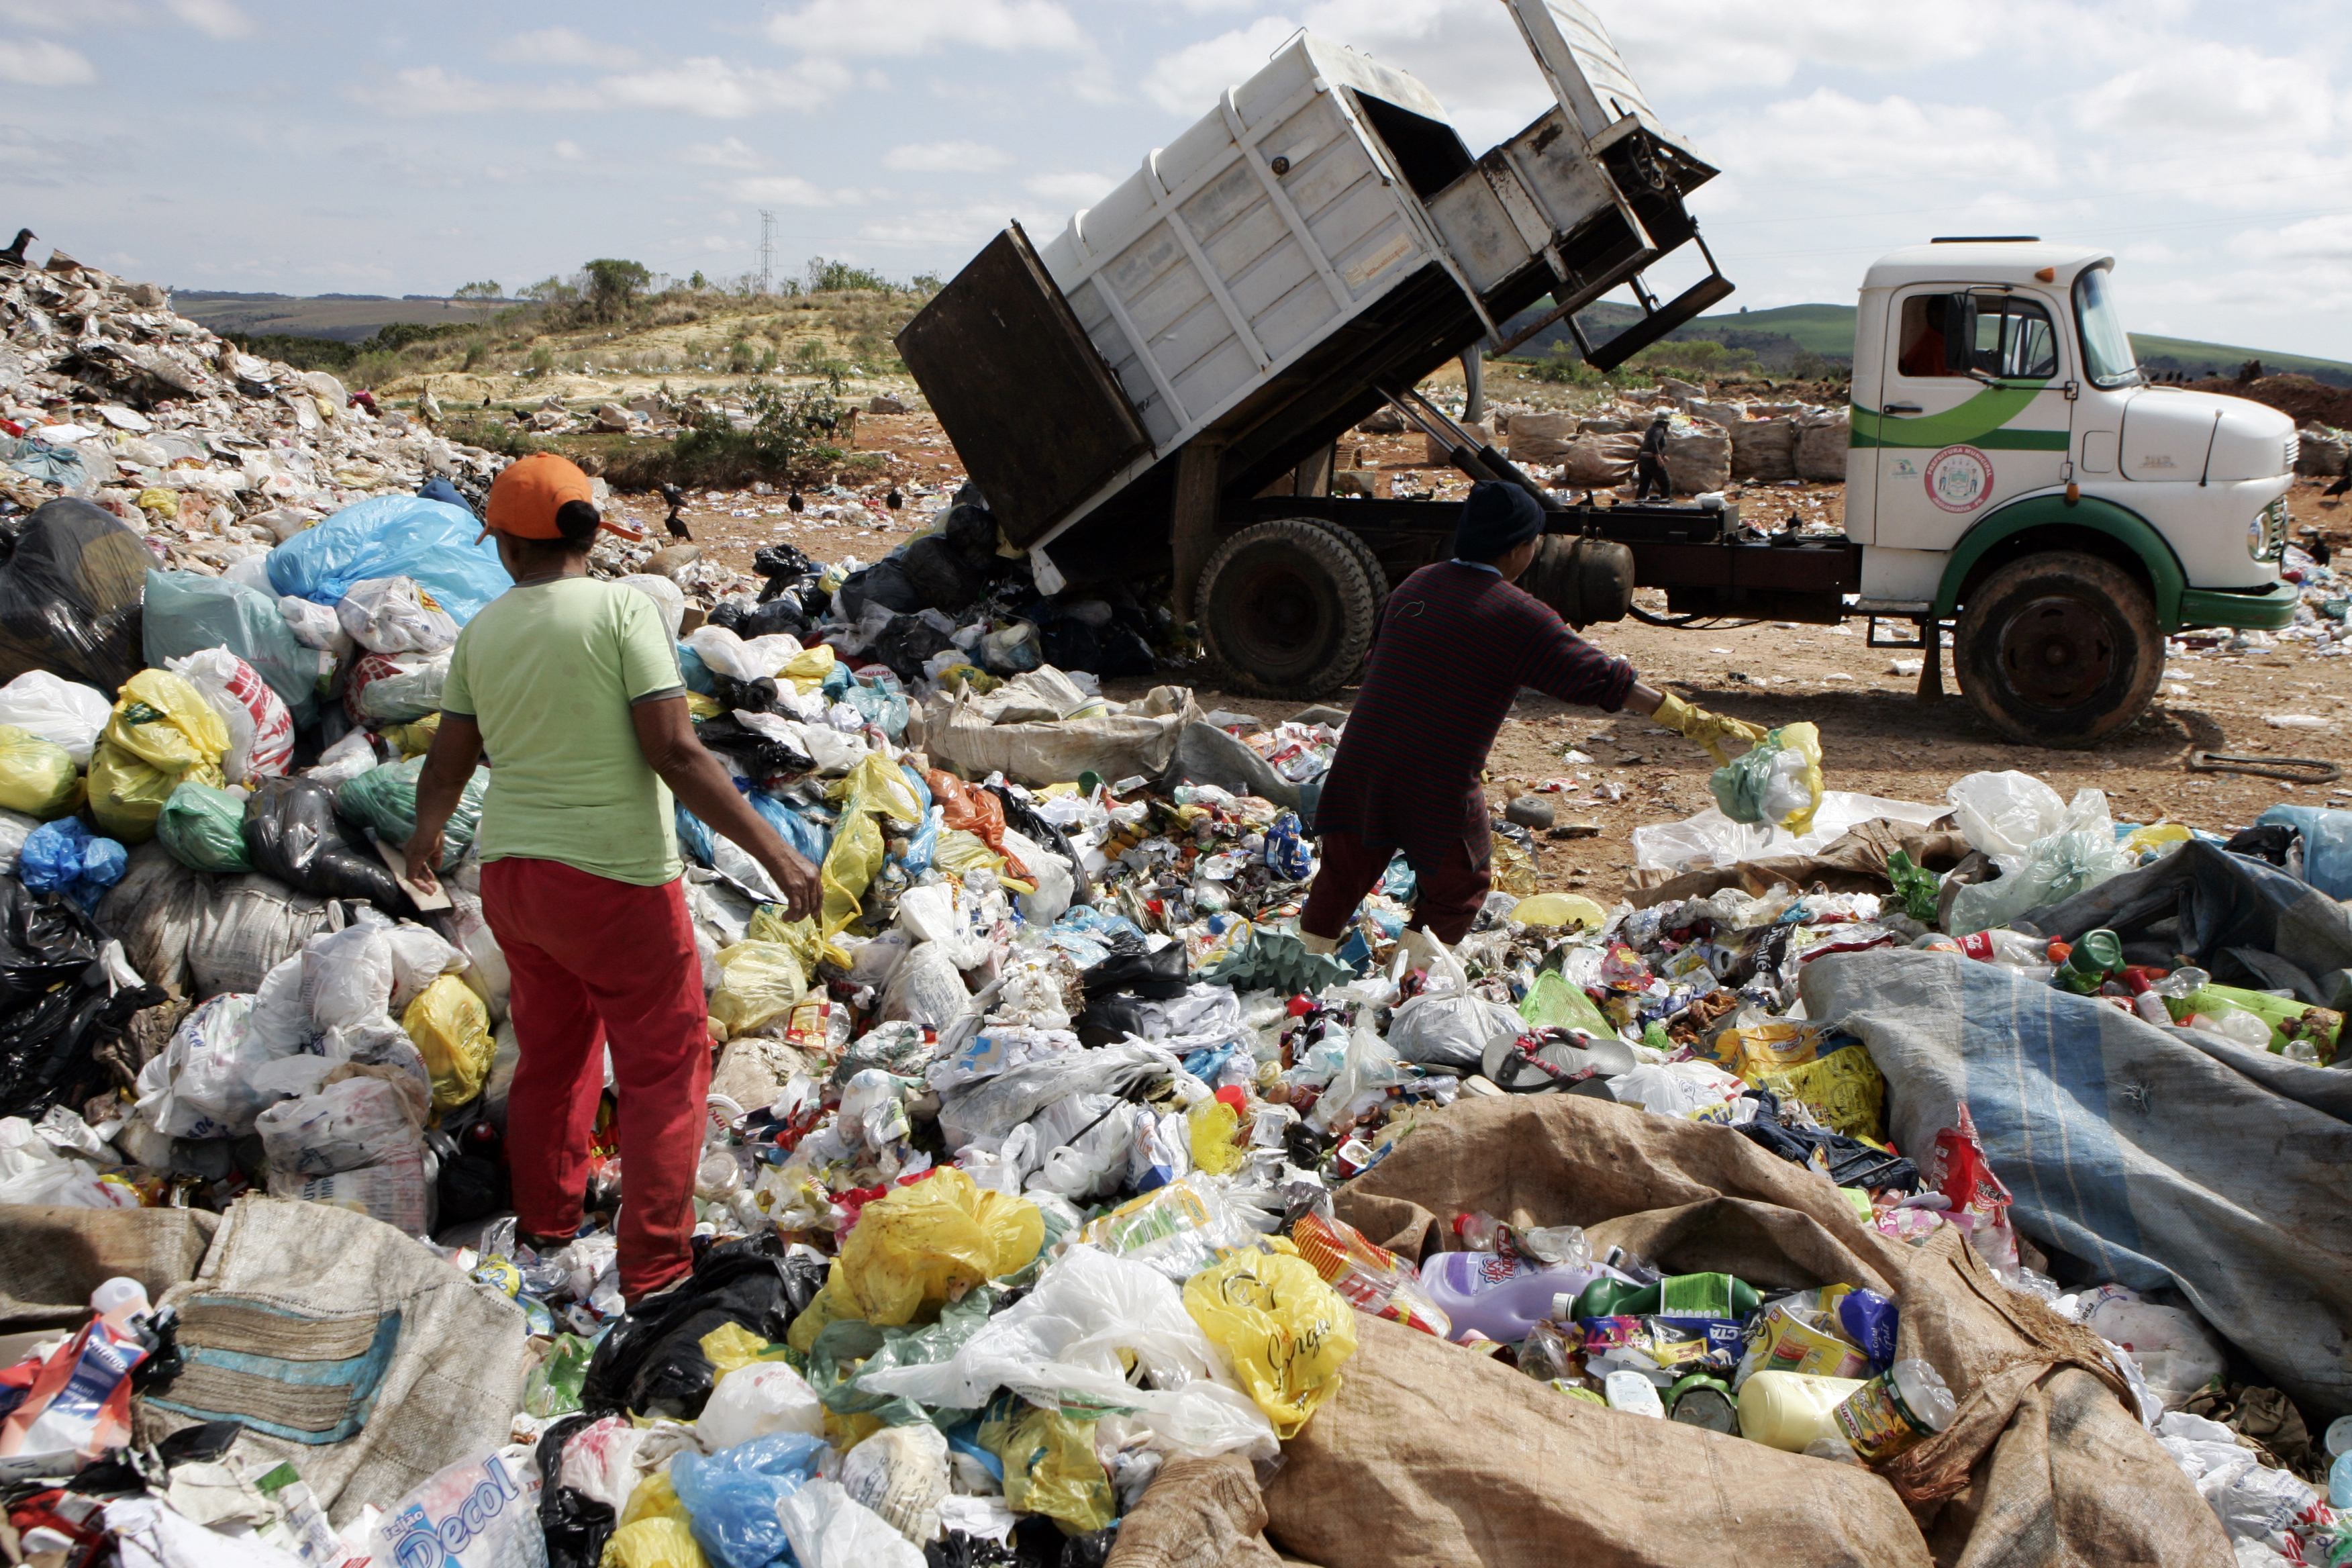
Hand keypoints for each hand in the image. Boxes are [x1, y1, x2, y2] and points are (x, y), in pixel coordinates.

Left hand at [403, 830, 443, 894]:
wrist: (430, 830)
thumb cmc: (434, 836)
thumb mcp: (437, 849)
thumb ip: (436, 858)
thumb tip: (437, 867)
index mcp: (415, 850)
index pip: (419, 864)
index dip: (426, 872)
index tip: (433, 878)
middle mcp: (410, 855)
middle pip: (416, 870)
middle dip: (425, 880)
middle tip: (434, 887)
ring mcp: (409, 859)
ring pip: (413, 876)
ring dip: (423, 885)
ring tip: (432, 891)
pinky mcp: (411, 863)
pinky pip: (412, 877)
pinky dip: (419, 885)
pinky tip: (428, 889)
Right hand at [764, 847, 821, 923]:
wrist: (776, 852)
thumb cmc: (784, 857)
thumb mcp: (801, 866)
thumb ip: (805, 878)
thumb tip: (800, 890)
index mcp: (815, 874)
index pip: (820, 895)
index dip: (817, 906)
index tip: (814, 914)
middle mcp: (812, 881)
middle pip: (813, 903)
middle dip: (806, 914)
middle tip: (798, 919)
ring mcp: (804, 886)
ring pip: (805, 908)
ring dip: (798, 916)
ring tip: (791, 919)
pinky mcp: (793, 890)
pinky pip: (796, 908)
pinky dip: (791, 915)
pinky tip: (786, 918)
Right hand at [1652, 691, 1766, 765]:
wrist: (1686, 721)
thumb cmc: (1698, 730)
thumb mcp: (1710, 745)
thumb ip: (1719, 755)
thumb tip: (1727, 766)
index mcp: (1726, 728)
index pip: (1743, 730)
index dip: (1753, 734)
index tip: (1764, 738)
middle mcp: (1726, 723)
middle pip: (1743, 726)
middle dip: (1755, 731)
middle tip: (1767, 735)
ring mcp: (1720, 721)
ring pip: (1736, 726)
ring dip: (1746, 731)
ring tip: (1755, 736)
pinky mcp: (1714, 721)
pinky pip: (1726, 725)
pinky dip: (1734, 729)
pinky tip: (1741, 733)